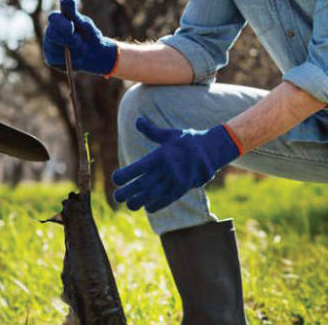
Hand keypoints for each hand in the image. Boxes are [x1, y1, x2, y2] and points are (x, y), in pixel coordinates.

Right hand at [43, 0, 117, 74]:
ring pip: (54, 49)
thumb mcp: (84, 23)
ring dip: (72, 51)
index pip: (53, 18)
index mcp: (58, 20)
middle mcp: (50, 32)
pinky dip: (69, 60)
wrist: (95, 53)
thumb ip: (74, 13)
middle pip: (51, 34)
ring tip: (83, 50)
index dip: (61, 23)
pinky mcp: (50, 59)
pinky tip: (77, 58)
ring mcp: (48, 46)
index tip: (72, 27)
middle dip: (67, 39)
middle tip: (80, 42)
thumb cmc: (88, 35)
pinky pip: (56, 60)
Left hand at [112, 117, 241, 212]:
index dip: (124, 175)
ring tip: (129, 204)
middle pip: (141, 185)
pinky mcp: (183, 189)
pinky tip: (147, 207)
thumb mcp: (170, 134)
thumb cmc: (188, 141)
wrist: (212, 150)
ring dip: (138, 201)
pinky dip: (156, 205)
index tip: (115, 179)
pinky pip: (166, 200)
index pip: (137, 168)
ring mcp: (174, 181)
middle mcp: (166, 170)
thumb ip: (152, 131)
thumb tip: (138, 121)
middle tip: (117, 197)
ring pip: (152, 196)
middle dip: (127, 192)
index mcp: (160, 156)